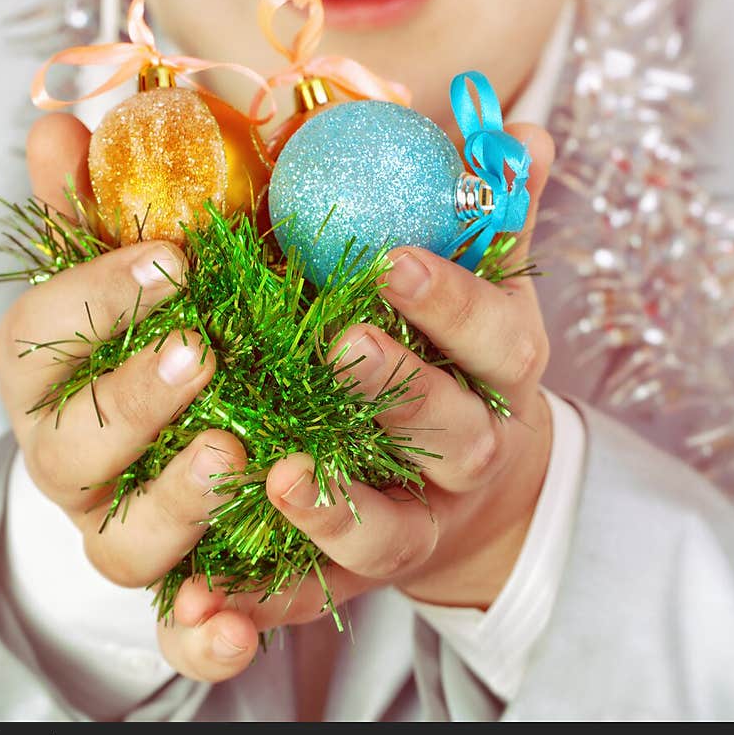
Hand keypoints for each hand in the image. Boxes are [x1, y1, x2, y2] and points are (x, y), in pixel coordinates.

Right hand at [0, 114, 247, 599]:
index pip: (42, 332)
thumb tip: (61, 121)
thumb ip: (103, 195)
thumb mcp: (144, 254)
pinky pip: (179, 630)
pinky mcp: (182, 583)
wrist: (212, 420)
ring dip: (173, 501)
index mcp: (53, 369)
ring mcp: (123, 524)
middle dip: (131, 397)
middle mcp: (74, 456)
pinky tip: (236, 628)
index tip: (175, 257)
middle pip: (71, 445)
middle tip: (201, 350)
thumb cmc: (172, 321)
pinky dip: (203, 636)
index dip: (98, 295)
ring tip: (234, 449)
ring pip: (122, 542)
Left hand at [159, 120, 555, 682]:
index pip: (495, 333)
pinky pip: (313, 597)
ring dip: (338, 505)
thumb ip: (494, 213)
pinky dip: (262, 603)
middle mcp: (466, 452)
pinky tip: (208, 598)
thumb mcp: (487, 285)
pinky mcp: (357, 578)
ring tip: (282, 473)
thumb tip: (524, 131)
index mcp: (497, 370)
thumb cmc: (460, 360)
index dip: (452, 299)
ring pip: (391, 527)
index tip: (391, 258)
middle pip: (451, 431)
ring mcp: (416, 522)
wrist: (476, 495)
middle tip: (338, 345)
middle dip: (400, 388)